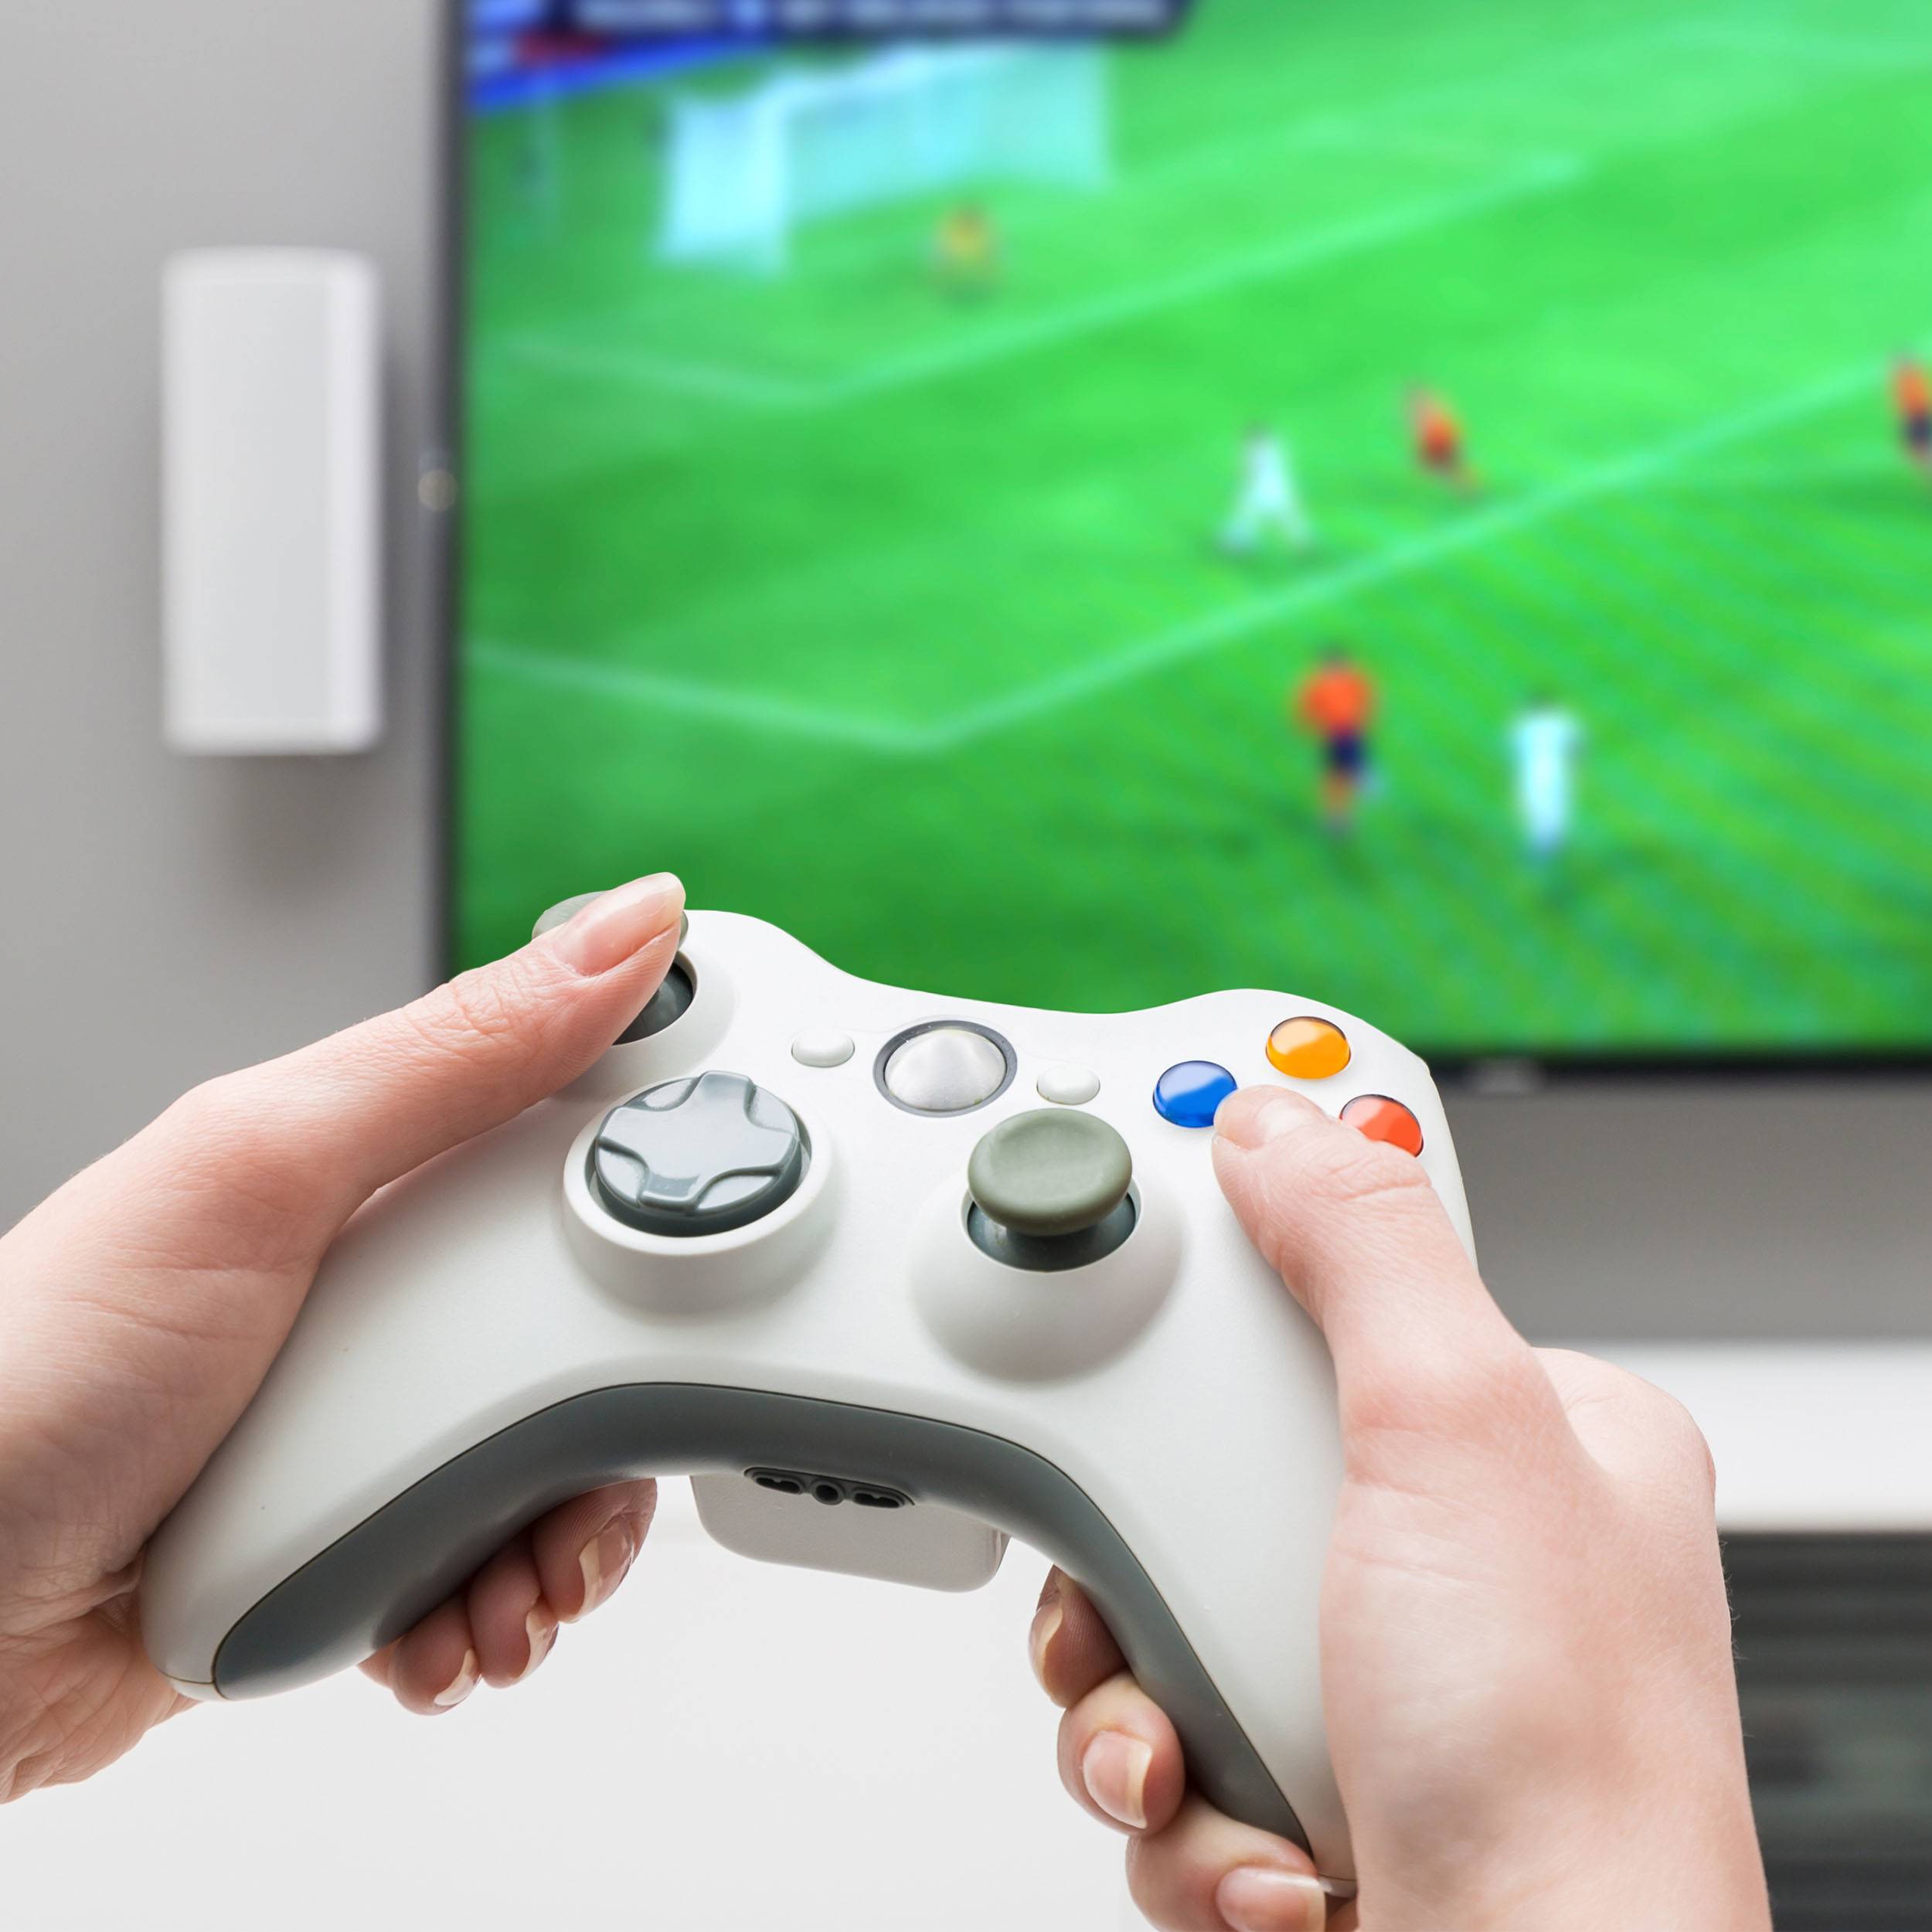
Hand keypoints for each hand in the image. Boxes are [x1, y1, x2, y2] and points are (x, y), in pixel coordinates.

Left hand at [0, 874, 684, 1798]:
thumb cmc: (40, 1370)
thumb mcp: (266, 1167)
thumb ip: (462, 1048)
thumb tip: (629, 924)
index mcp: (385, 1159)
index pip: (591, 1124)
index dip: (683, 1165)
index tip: (732, 1219)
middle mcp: (394, 1280)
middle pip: (604, 1317)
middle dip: (623, 1410)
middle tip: (594, 1462)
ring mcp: (382, 1411)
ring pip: (563, 1457)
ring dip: (566, 1541)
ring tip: (512, 1585)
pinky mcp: (367, 1529)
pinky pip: (494, 1563)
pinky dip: (495, 1609)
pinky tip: (446, 1628)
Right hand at [1028, 1086, 1770, 1931]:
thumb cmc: (1565, 1768)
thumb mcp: (1458, 1433)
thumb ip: (1363, 1249)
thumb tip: (1277, 1120)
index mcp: (1513, 1425)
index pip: (1344, 1264)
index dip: (1233, 1242)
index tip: (1135, 1212)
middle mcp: (1440, 1535)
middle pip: (1201, 1449)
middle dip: (1136, 1545)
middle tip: (1138, 1581)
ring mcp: (1363, 1658)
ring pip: (1149, 1599)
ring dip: (1136, 1697)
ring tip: (1193, 1751)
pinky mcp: (1296, 1762)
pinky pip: (1158, 1725)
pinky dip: (1175, 1798)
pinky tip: (1254, 1844)